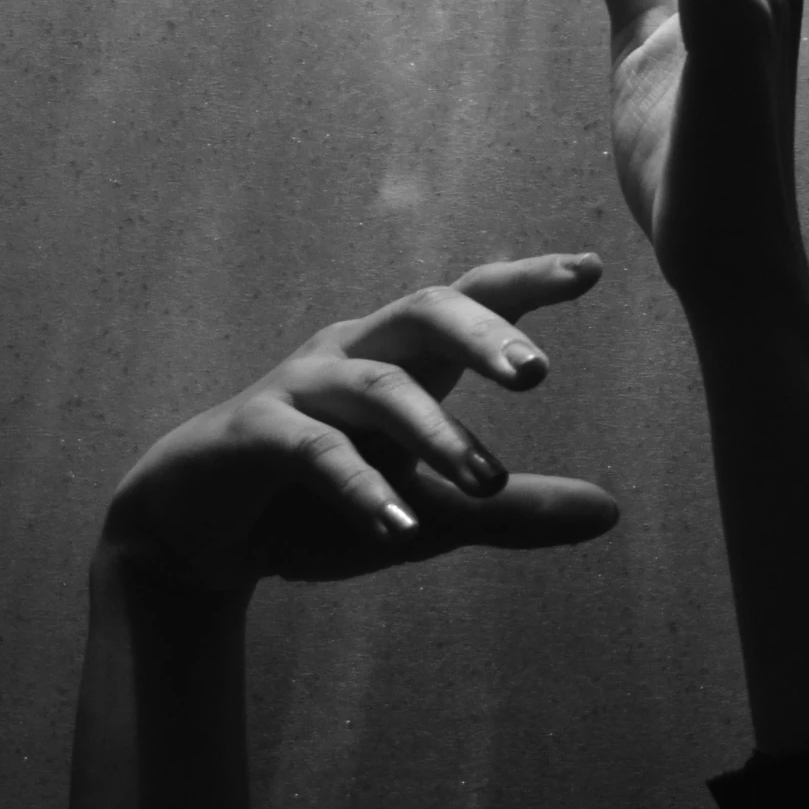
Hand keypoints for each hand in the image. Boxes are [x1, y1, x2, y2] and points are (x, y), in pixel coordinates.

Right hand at [100, 253, 617, 592]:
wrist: (197, 539)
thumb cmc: (320, 510)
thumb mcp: (430, 515)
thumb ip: (511, 511)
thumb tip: (611, 511)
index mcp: (401, 359)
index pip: (470, 301)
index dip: (527, 280)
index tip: (592, 268)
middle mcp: (353, 354)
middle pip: (423, 311)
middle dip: (482, 333)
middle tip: (537, 372)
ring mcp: (299, 388)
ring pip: (376, 386)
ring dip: (435, 433)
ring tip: (486, 481)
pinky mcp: (252, 433)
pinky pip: (313, 449)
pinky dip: (360, 487)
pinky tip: (400, 528)